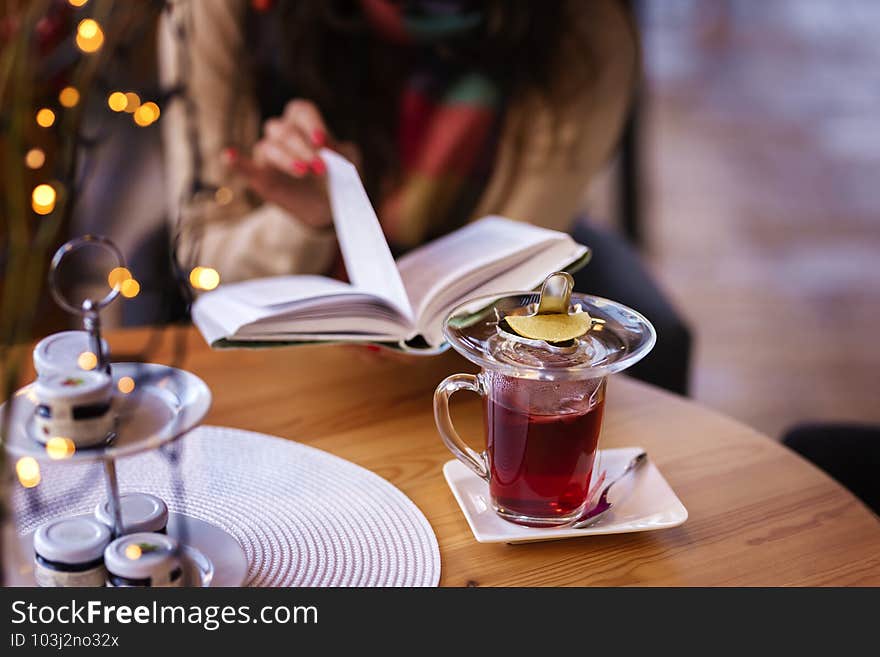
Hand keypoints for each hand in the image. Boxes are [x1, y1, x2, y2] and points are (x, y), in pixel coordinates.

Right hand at [223, 99, 360, 228]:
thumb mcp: (348, 162)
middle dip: (303, 148)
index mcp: (304, 123)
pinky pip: (244, 165)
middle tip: (320, 167)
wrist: (329, 209)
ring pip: (268, 146)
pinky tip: (228, 155)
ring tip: (304, 172)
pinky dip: (235, 160)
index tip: (322, 143)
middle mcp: (283, 134)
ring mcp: (269, 155)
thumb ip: (340, 150)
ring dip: (286, 158)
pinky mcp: (261, 177)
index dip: (312, 124)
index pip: (301, 111)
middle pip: (284, 130)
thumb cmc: (338, 178)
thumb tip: (325, 147)